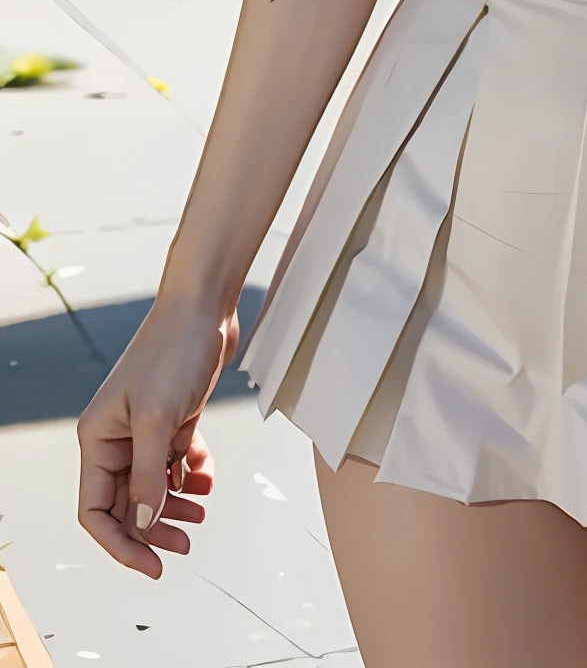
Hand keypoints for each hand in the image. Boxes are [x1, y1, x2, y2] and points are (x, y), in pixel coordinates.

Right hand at [77, 295, 238, 577]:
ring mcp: (145, 428)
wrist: (205, 306)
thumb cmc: (174, 350)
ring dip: (175, 505)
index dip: (121, 543)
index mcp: (98, 439)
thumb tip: (141, 523)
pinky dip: (190, 473)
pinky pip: (175, 462)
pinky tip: (206, 475)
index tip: (152, 564)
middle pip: (126, 504)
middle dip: (153, 528)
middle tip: (185, 543)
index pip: (95, 510)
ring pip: (152, 486)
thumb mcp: (159, 420)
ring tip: (200, 511)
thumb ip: (147, 477)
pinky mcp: (173, 418)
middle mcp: (117, 437)